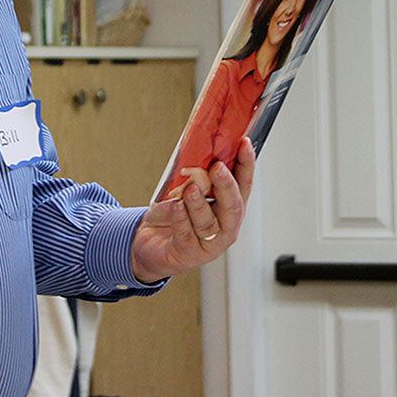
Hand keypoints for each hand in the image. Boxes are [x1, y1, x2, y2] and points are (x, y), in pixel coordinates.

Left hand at [131, 137, 255, 283]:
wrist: (150, 242)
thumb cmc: (173, 215)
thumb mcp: (184, 190)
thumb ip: (195, 177)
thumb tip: (199, 156)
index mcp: (229, 207)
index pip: (243, 183)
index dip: (246, 164)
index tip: (244, 143)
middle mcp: (225, 226)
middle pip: (233, 206)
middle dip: (226, 186)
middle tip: (218, 168)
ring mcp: (209, 243)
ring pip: (209, 223)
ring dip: (200, 203)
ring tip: (191, 189)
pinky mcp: (189, 253)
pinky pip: (187, 234)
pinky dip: (182, 219)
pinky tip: (176, 206)